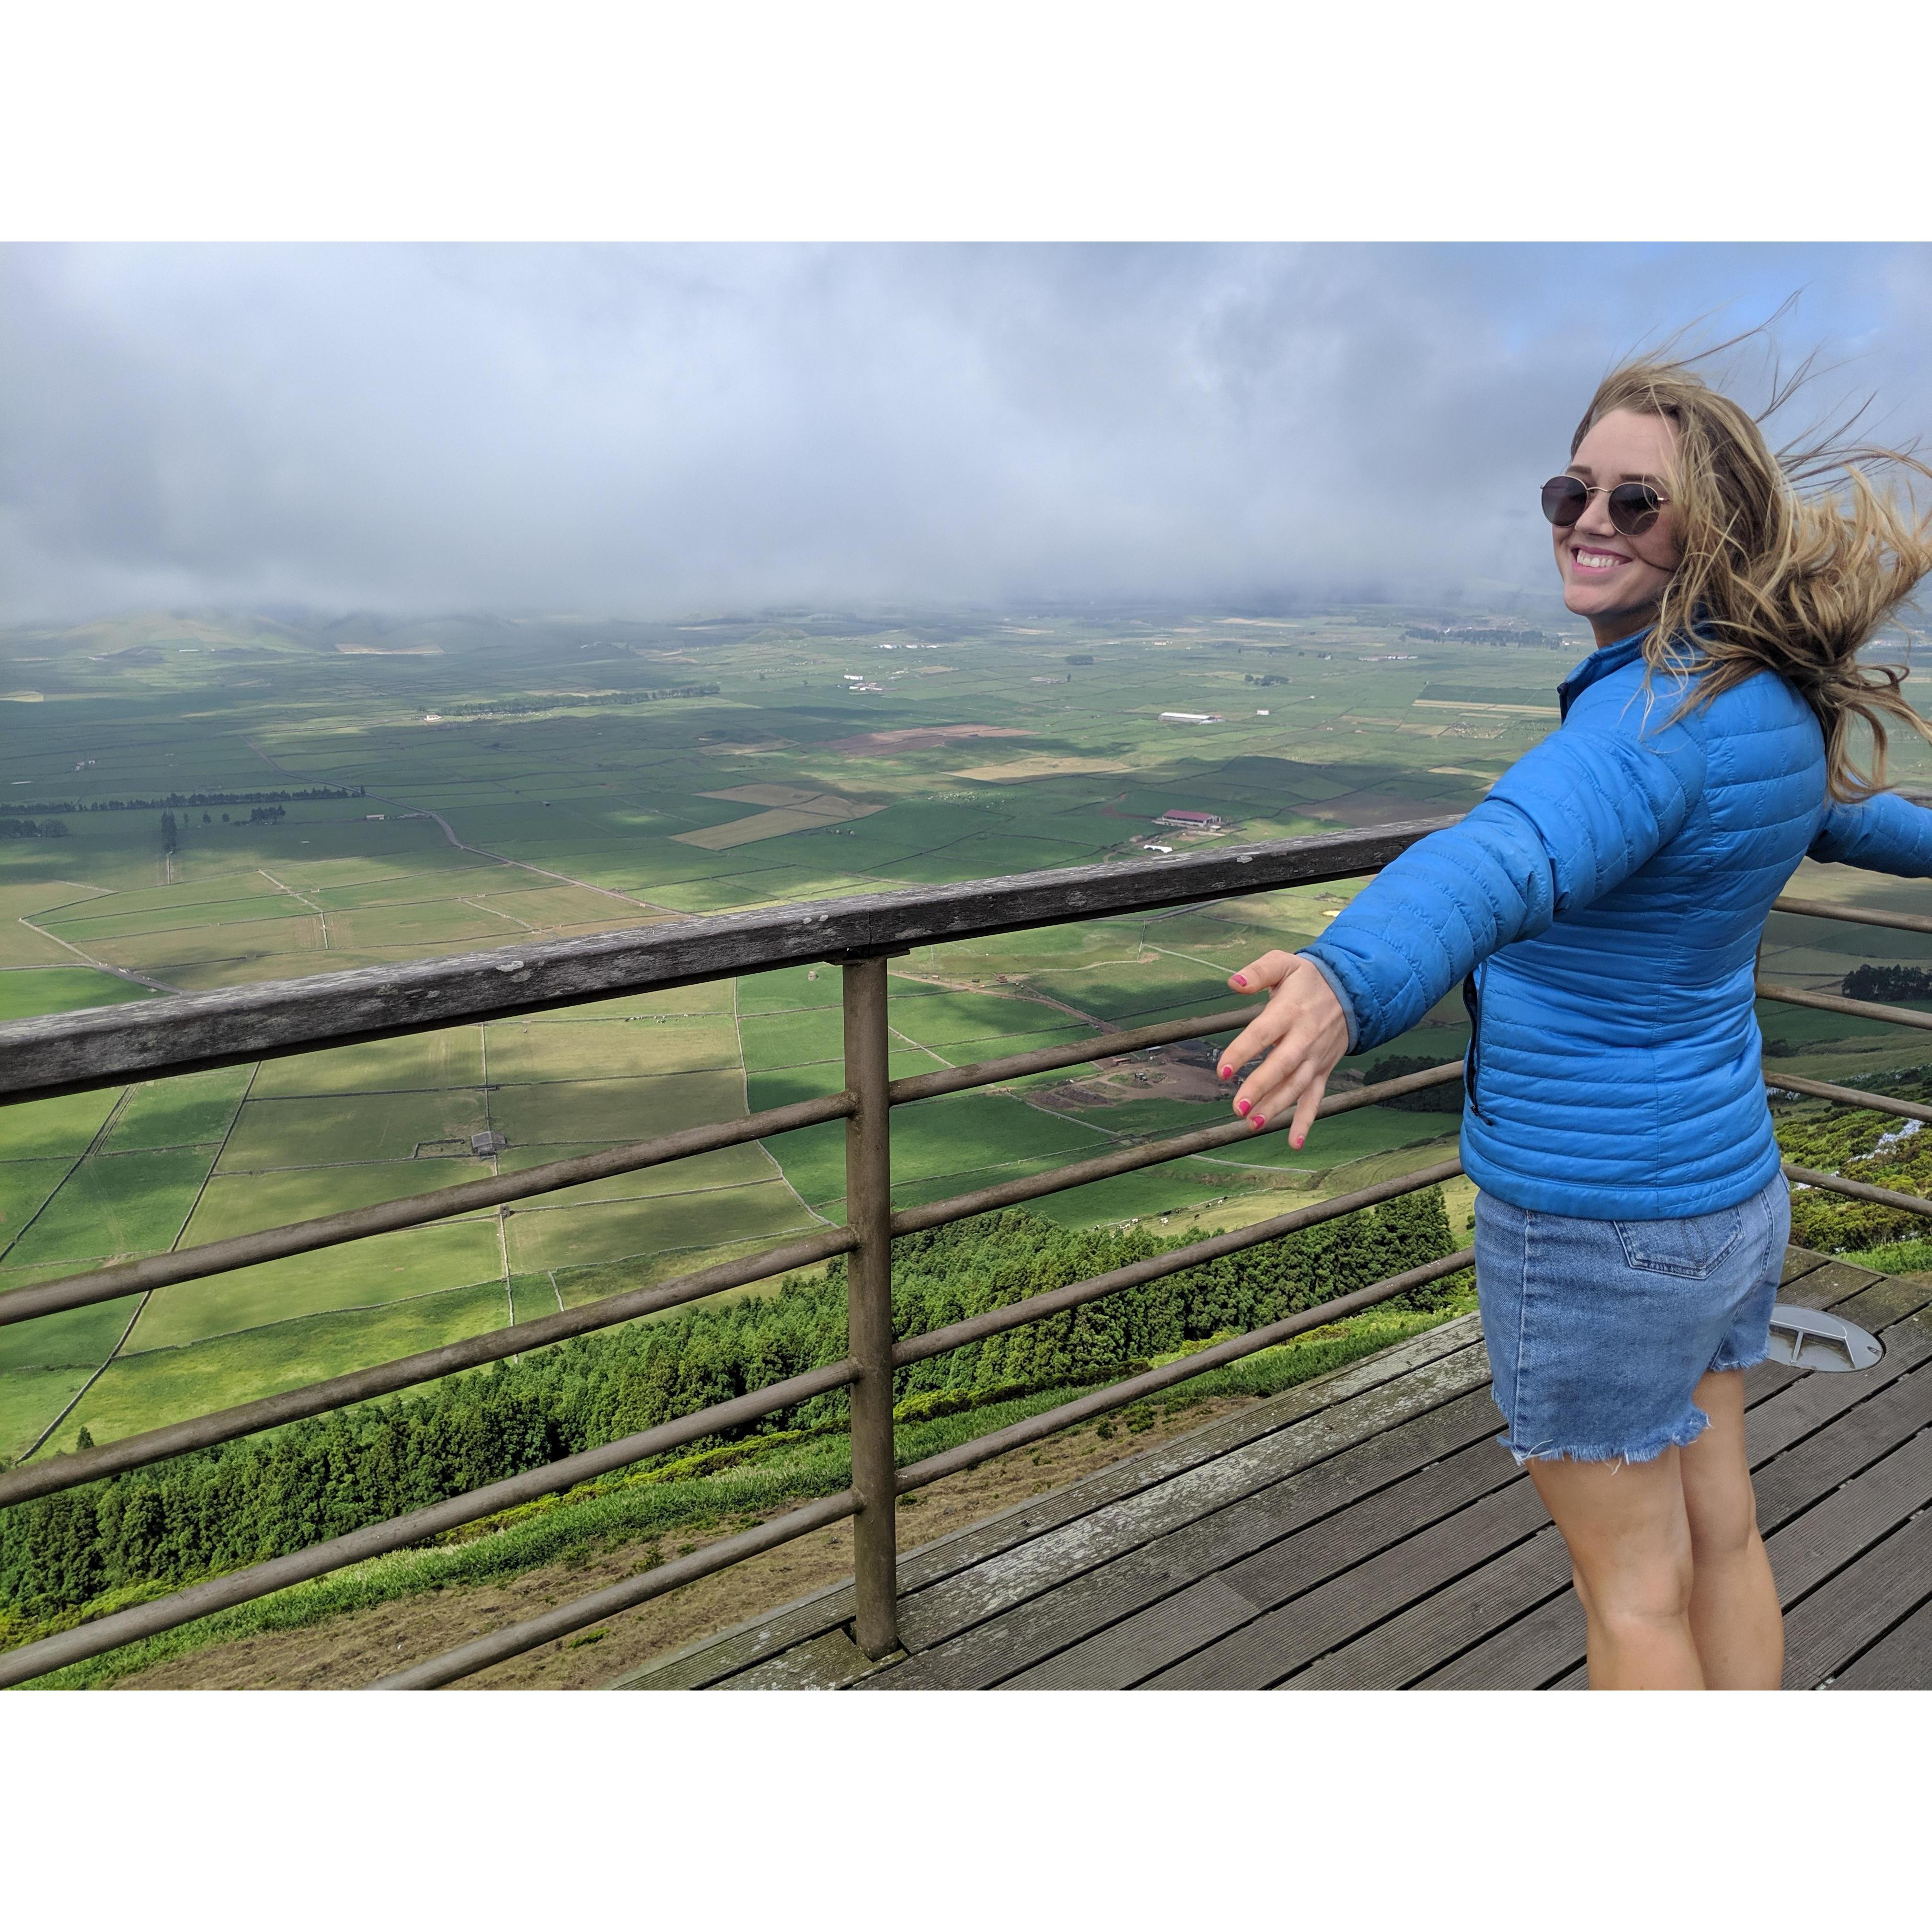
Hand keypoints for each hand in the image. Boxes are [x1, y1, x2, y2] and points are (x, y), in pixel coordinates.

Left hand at [1217, 951, 1349, 1149]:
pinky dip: (1306, 1120)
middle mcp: (1305, 1037)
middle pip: (1282, 1065)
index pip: (1263, 1033)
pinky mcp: (1323, 1069)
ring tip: (1252, 1124)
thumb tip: (1233, 982)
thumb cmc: (1308, 978)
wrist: (1351, 990)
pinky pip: (1315, 1097)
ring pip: (1296, 1086)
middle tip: (1238, 1107)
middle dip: (1260, 1088)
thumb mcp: (1284, 963)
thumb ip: (1258, 971)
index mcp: (1290, 1010)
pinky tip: (1295, 1142)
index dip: (1243, 1051)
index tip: (1222, 1069)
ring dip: (1277, 1107)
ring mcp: (1316, 1056)